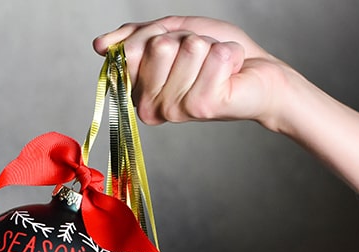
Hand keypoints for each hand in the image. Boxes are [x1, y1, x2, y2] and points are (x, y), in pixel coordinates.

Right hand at [92, 16, 290, 129]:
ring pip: (187, 48)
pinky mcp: (203, 107)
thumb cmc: (215, 55)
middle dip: (187, 39)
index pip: (132, 46)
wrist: (258, 73)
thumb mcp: (172, 34)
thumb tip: (100, 46)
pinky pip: (212, 57)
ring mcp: (176, 110)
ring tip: (216, 67)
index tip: (179, 49)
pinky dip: (228, 54)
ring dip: (210, 48)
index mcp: (139, 90)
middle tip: (202, 59)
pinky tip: (231, 72)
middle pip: (158, 45)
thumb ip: (136, 37)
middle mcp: (151, 106)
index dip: (161, 35)